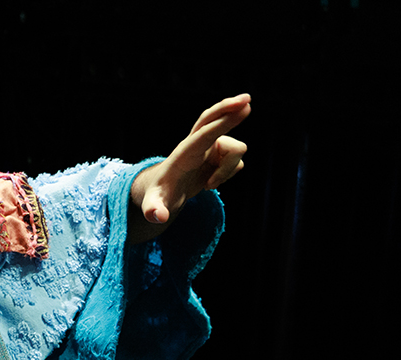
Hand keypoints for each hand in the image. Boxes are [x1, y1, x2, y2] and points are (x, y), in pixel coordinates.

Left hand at [131, 93, 250, 235]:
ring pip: (236, 150)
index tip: (243, 108)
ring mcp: (209, 147)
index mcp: (183, 152)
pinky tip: (211, 182)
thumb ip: (154, 210)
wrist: (162, 192)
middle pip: (214, 117)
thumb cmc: (158, 196)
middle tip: (248, 101)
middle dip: (230, 108)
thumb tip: (158, 217)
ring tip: (207, 185)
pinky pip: (237, 162)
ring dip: (227, 171)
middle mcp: (197, 144)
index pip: (206, 133)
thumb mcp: (153, 205)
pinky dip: (228, 174)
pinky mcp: (218, 154)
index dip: (224, 122)